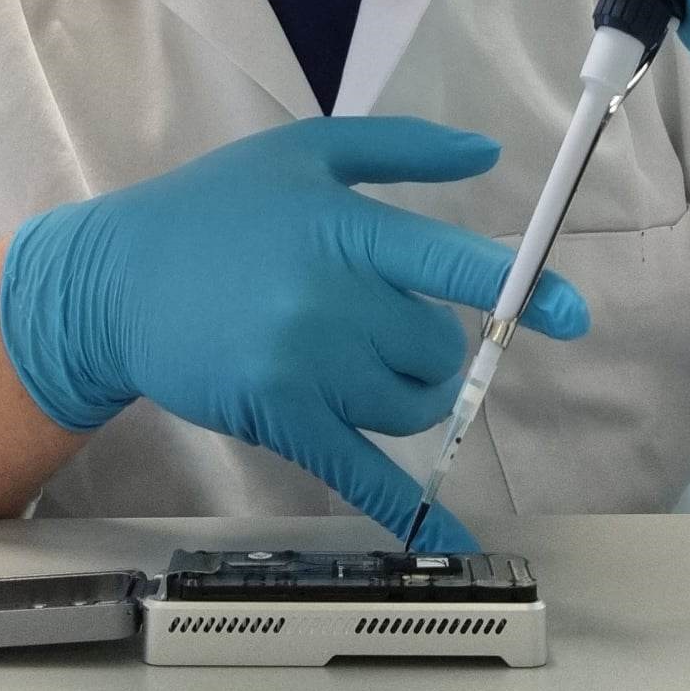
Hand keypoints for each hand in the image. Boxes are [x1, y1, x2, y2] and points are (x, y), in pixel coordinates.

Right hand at [0, 116, 587, 550]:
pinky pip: (362, 470)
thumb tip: (486, 156)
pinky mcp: (279, 419)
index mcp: (345, 227)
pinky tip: (448, 539)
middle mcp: (330, 298)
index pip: (451, 262)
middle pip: (437, 347)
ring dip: (408, 391)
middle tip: (380, 318)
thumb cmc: (217, 206)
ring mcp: (303, 366)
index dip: (520, 287)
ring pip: (411, 404)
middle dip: (430, 340)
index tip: (573, 314)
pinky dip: (410, 509)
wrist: (116, 280)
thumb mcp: (306, 153)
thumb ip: (401, 151)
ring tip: (356, 358)